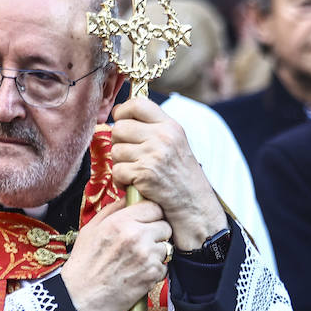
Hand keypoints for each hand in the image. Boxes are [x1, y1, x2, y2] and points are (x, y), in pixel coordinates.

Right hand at [60, 199, 171, 310]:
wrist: (80, 298)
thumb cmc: (84, 264)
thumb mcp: (91, 230)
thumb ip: (113, 210)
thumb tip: (130, 198)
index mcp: (120, 222)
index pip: (153, 206)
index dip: (150, 214)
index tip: (145, 221)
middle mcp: (136, 236)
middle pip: (165, 225)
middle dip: (156, 233)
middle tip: (142, 243)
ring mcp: (147, 256)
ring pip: (166, 246)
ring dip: (156, 252)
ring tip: (136, 260)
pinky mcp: (153, 274)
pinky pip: (164, 265)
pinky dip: (154, 270)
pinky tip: (137, 273)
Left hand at [108, 97, 226, 250]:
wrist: (194, 207)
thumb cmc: (181, 177)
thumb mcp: (176, 144)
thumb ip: (154, 128)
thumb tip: (121, 115)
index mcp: (170, 126)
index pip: (137, 104)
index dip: (123, 112)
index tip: (123, 123)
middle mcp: (163, 137)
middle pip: (119, 128)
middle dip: (119, 143)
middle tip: (130, 156)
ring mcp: (154, 155)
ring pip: (116, 150)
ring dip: (120, 164)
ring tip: (135, 172)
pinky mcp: (145, 174)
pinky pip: (117, 171)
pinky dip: (121, 182)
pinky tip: (134, 184)